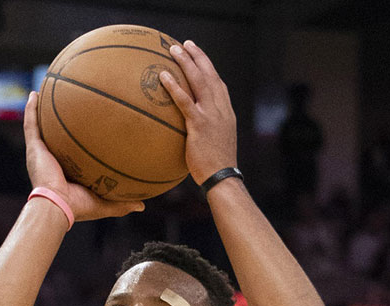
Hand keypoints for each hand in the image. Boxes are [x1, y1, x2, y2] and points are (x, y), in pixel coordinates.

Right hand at [23, 92, 143, 220]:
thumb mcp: (105, 202)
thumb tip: (142, 206)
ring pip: (38, 125)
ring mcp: (40, 152)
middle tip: (66, 102)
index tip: (85, 126)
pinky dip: (31, 109)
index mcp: (64, 170)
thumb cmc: (78, 207)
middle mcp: (50, 159)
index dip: (74, 140)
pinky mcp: (34, 148)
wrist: (58, 207)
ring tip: (44, 90)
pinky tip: (35, 94)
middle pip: (53, 134)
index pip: (69, 151)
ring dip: (39, 109)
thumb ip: (122, 202)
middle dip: (56, 120)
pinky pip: (31, 124)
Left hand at [160, 40, 237, 183]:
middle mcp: (221, 109)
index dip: (208, 68)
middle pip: (210, 75)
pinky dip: (174, 87)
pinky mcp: (199, 125)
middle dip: (198, 57)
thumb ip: (205, 131)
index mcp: (226, 112)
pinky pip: (185, 101)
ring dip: (186, 63)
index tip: (198, 56)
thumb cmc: (214, 166)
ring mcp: (212, 115)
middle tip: (185, 44)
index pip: (218, 84)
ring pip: (199, 81)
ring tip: (173, 50)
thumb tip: (190, 132)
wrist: (222, 177)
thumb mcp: (214, 144)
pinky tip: (163, 76)